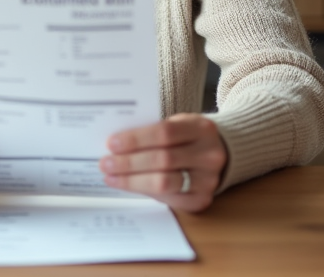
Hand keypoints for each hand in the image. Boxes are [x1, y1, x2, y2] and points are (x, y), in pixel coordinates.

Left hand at [99, 113, 227, 211]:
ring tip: (111, 176)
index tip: (112, 143)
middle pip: (163, 160)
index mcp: (202, 129)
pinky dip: (144, 192)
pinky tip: (128, 186)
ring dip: (132, 181)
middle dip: (129, 163)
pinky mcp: (201, 200)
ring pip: (164, 183)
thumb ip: (153, 131)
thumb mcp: (178, 124)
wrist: (218, 154)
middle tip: (105, 163)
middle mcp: (209, 155)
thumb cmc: (188, 137)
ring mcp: (208, 180)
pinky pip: (167, 199)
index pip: (165, 133)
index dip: (136, 139)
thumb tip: (116, 145)